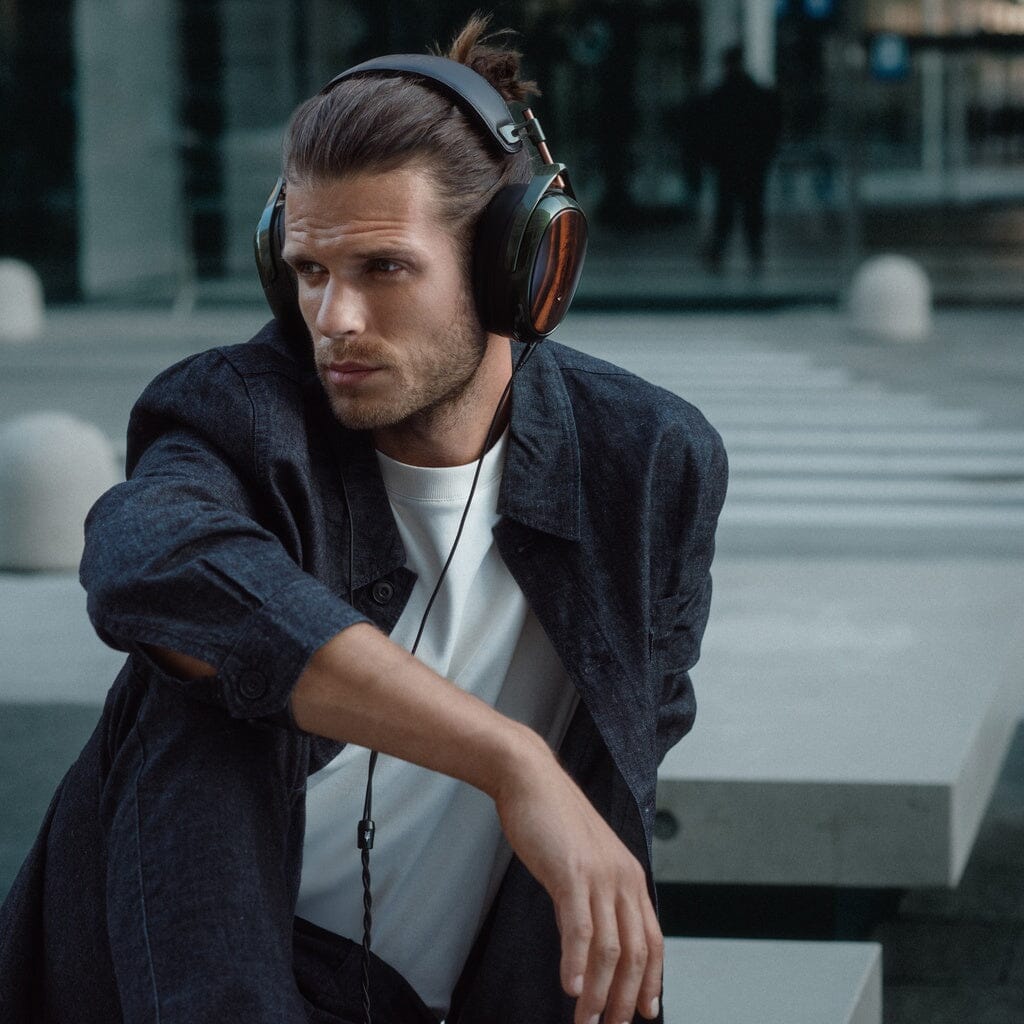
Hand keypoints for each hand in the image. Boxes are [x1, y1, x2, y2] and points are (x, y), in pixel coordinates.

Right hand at [494, 733, 662, 1023]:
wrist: (530, 778)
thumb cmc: (551, 819)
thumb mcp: (583, 860)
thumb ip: (593, 897)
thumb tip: (590, 940)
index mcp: (629, 876)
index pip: (652, 940)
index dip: (652, 980)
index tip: (646, 1011)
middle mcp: (622, 878)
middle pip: (636, 953)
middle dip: (626, 998)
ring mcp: (598, 875)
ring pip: (610, 949)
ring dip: (600, 993)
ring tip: (586, 1020)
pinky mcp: (571, 873)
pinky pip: (579, 928)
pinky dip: (577, 963)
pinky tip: (570, 987)